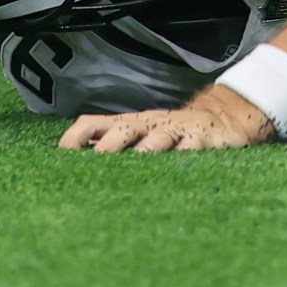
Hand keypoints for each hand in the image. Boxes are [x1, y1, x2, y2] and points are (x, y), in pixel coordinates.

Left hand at [59, 86, 276, 152]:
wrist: (224, 118)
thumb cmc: (169, 134)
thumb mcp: (139, 135)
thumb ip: (108, 144)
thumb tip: (67, 166)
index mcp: (127, 124)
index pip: (93, 124)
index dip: (76, 138)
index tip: (62, 156)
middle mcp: (148, 124)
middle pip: (124, 130)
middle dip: (110, 145)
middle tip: (97, 162)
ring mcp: (176, 130)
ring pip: (159, 138)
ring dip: (148, 149)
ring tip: (139, 160)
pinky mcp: (203, 139)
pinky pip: (193, 147)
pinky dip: (185, 156)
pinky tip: (178, 167)